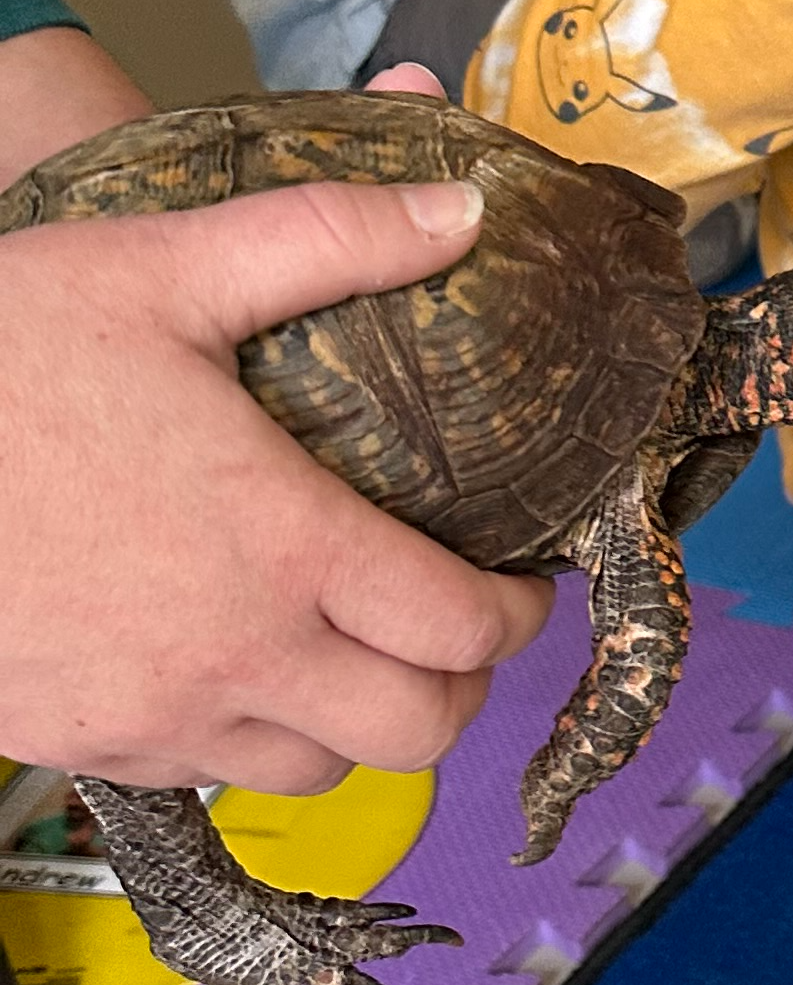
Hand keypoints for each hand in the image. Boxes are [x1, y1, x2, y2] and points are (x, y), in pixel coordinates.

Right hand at [0, 177, 553, 792]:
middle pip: (416, 728)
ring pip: (317, 770)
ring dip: (362, 720)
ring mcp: (150, 714)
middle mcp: (233, 653)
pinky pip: (206, 776)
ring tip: (364, 646)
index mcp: (284, 547)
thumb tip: (464, 208)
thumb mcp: (165, 267)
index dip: (521, 609)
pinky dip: (256, 736)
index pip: (463, 627)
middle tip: (460, 621)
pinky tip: (248, 660)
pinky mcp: (77, 742)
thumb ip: (331, 238)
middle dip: (463, 680)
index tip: (524, 576)